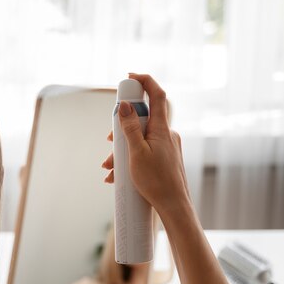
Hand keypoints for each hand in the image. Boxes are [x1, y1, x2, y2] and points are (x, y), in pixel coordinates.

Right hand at [101, 73, 190, 214]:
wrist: (174, 206)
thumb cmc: (156, 181)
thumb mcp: (137, 153)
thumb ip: (130, 128)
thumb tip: (124, 106)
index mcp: (162, 128)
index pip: (157, 95)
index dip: (144, 81)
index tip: (129, 77)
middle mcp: (166, 134)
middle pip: (143, 118)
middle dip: (122, 128)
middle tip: (110, 140)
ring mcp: (166, 146)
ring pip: (140, 138)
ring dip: (123, 149)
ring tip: (109, 167)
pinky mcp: (164, 158)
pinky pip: (144, 150)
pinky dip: (130, 158)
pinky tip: (117, 175)